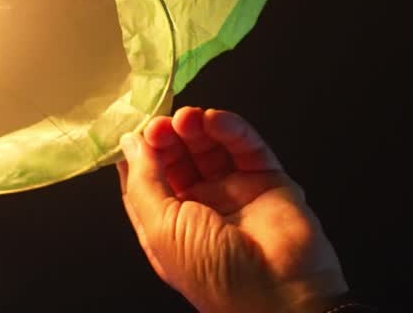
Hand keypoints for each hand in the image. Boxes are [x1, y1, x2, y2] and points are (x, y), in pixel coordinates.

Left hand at [117, 108, 346, 312]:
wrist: (282, 294)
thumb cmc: (214, 273)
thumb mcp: (160, 228)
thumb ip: (143, 181)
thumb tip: (130, 142)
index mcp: (169, 224)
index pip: (148, 177)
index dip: (141, 152)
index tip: (136, 129)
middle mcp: (200, 207)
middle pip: (177, 156)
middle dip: (167, 136)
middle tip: (163, 124)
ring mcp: (234, 192)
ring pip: (210, 146)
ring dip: (196, 127)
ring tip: (188, 119)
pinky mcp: (267, 180)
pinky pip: (245, 146)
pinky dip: (229, 128)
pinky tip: (215, 121)